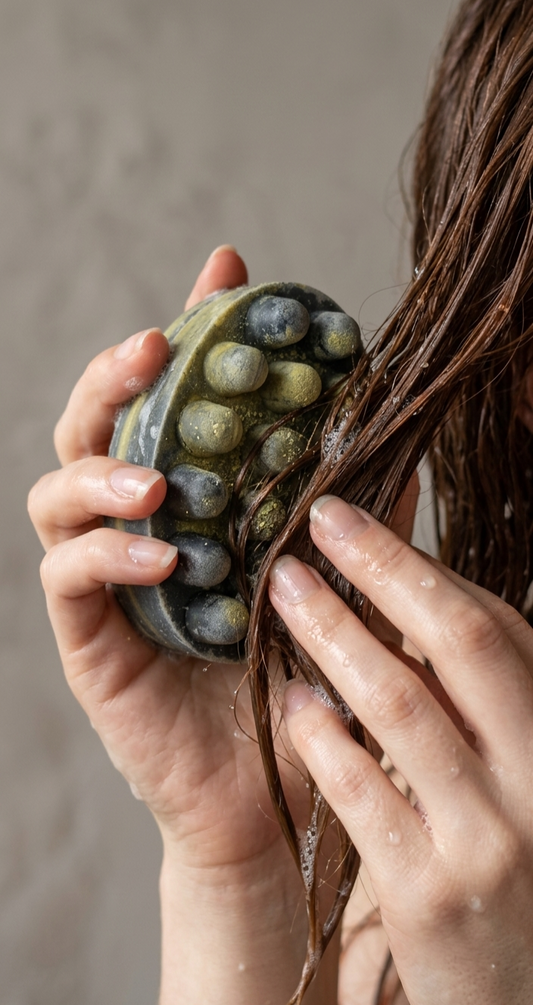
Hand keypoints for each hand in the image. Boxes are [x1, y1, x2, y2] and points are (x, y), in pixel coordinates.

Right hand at [29, 246, 338, 1004]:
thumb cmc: (301, 679)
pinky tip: (163, 556)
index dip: (192, 327)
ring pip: (58, 493)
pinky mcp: (87, 640)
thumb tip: (388, 433)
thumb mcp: (336, 578)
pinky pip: (68, 578)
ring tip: (154, 479)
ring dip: (102, 469)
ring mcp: (103, 581)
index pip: (175, 401)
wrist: (274, 786)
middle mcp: (136, 529)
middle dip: (116, 377)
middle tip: (155, 346)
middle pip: (93, 428)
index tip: (226, 270)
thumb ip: (352, 514)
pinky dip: (108, 556)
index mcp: (191, 503)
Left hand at [269, 495, 532, 1003]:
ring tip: (283, 591)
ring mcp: (488, 838)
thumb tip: (408, 600)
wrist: (522, 994)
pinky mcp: (428, 895)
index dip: (421, 566)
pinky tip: (289, 703)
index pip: (494, 626)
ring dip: (333, 636)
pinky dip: (320, 737)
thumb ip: (477, 696)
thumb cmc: (513, 860)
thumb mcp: (516, 768)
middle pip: (459, 644)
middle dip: (384, 570)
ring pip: (400, 706)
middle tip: (318, 521)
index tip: (357, 520)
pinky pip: (361, 791)